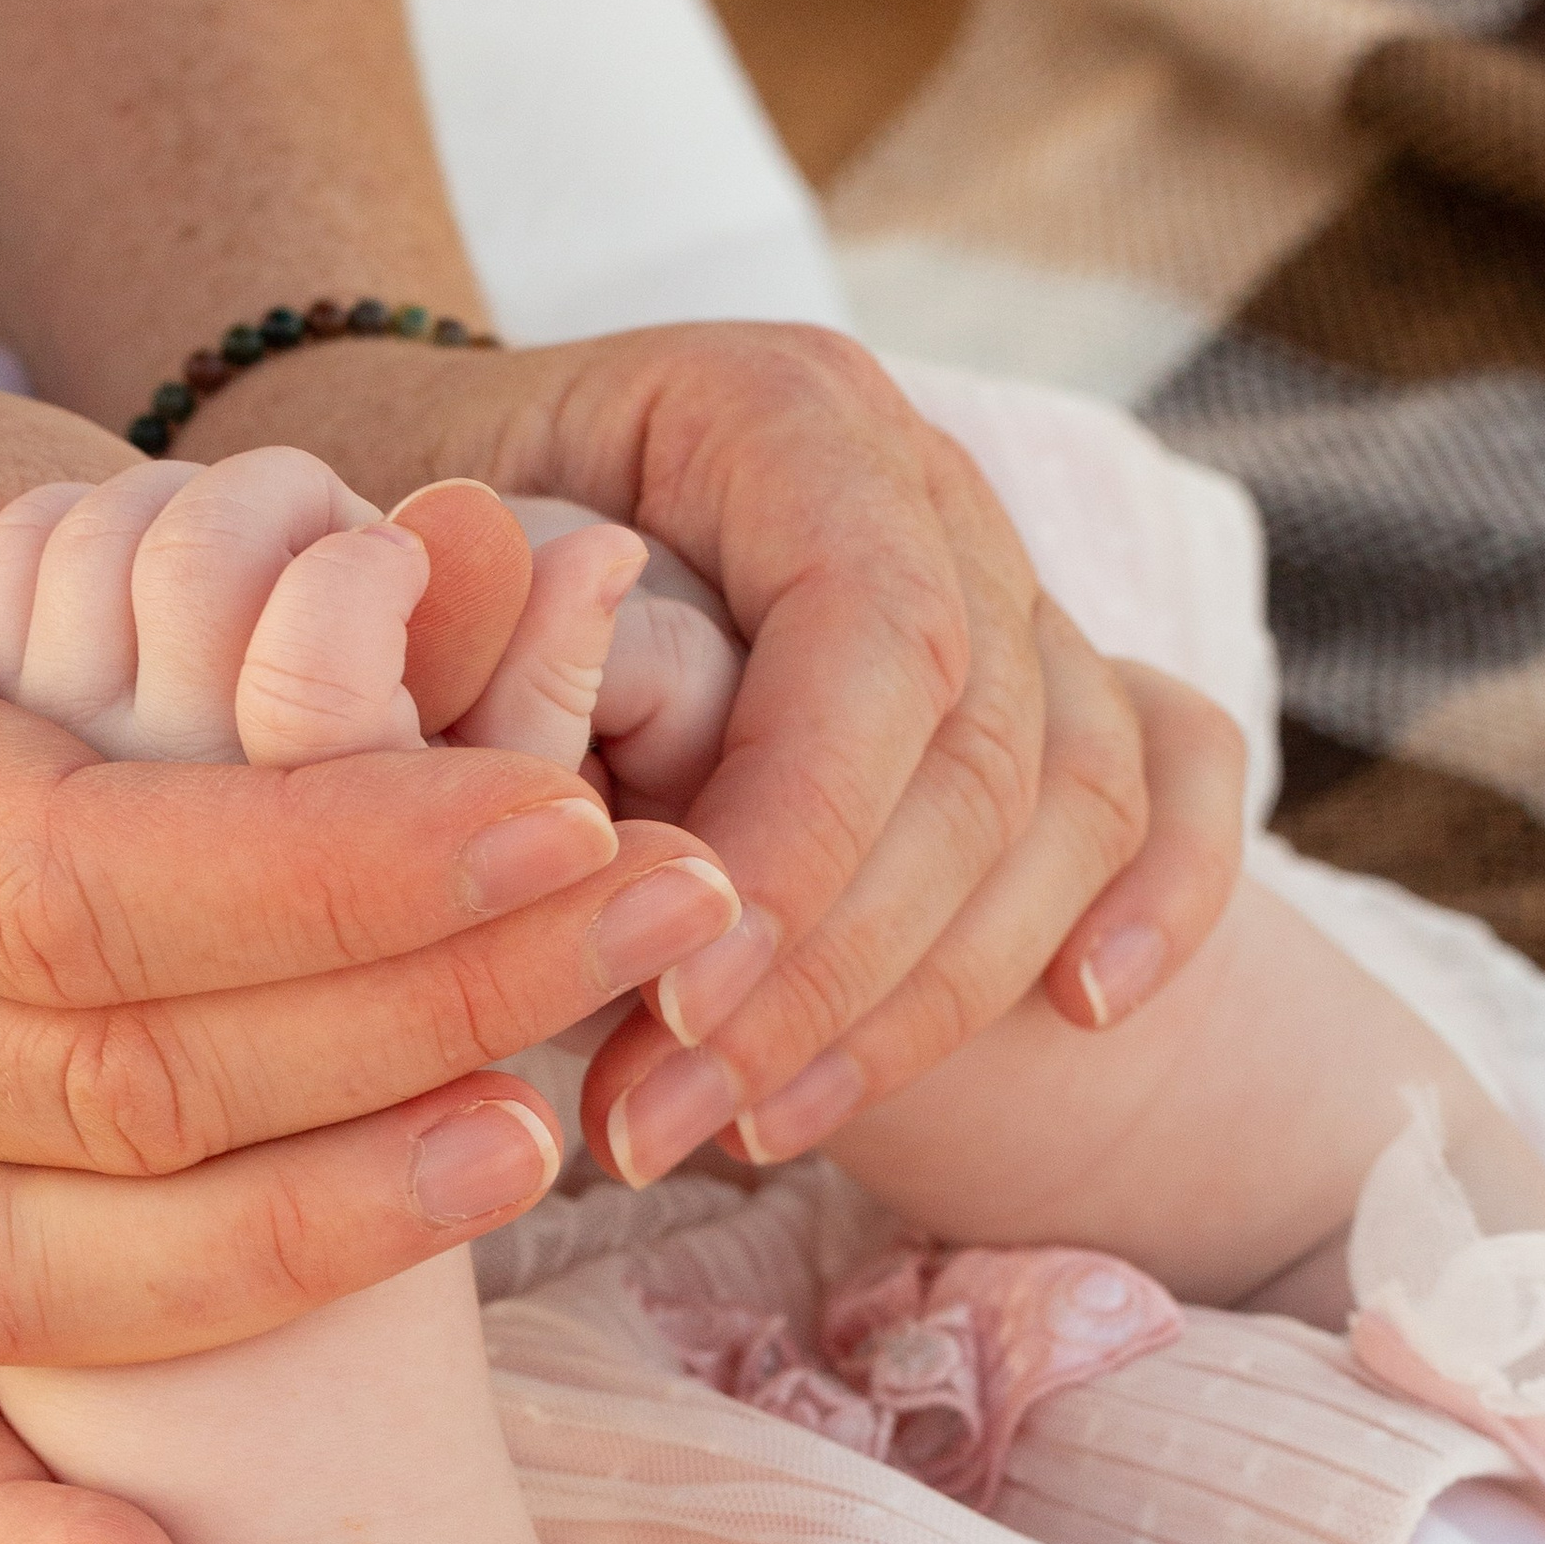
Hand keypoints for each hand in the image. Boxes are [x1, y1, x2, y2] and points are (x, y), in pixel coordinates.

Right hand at [0, 352, 744, 1543]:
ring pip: (39, 1270)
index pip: (88, 877)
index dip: (345, 876)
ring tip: (535, 1142)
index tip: (571, 821)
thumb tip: (491, 550)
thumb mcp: (56, 488)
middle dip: (411, 1019)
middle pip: (108, 1079)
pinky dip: (9, 1537)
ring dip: (313, 1232)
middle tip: (652, 921)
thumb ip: (255, 557)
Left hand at [180, 321, 1249, 1184]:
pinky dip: (1161, 894)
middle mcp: (924, 478)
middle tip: (659, 1128)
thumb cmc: (394, 567)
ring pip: (1068, 795)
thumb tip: (520, 846)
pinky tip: (1083, 1015)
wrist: (446, 527)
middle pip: (978, 742)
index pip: (870, 639)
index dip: (799, 844)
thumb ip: (453, 680)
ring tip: (754, 1132)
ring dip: (932, 996)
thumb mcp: (370, 588)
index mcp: (779, 411)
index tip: (668, 1010)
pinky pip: (1174, 771)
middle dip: (833, 973)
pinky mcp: (1057, 674)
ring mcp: (1010, 571)